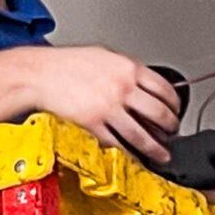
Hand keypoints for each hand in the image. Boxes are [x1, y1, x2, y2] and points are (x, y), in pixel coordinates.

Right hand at [29, 47, 179, 163]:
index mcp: (127, 68)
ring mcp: (108, 108)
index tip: (176, 110)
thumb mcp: (103, 56)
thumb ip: (125, 69)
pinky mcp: (94, 125)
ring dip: (156, 148)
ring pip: (142, 135)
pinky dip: (130, 155)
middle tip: (172, 133)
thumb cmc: (65, 64)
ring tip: (162, 154)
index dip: (175, 104)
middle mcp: (122, 88)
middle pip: (160, 113)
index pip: (164, 89)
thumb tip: (143, 82)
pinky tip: (136, 158)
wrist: (38, 74)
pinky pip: (118, 145)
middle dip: (171, 127)